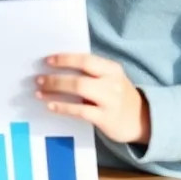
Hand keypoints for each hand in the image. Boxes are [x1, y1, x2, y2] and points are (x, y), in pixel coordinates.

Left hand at [36, 53, 150, 144]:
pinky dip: (63, 107)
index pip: (85, 59)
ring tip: (40, 92)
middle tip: (38, 78)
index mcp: (112, 68)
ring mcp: (111, 101)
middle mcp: (112, 82)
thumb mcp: (110, 79)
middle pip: (80, 75)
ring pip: (79, 90)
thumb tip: (56, 67)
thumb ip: (90, 73)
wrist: (143, 121)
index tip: (47, 60)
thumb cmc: (117, 96)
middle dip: (56, 77)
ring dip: (56, 90)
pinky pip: (80, 111)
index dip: (65, 59)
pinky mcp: (106, 118)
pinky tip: (51, 106)